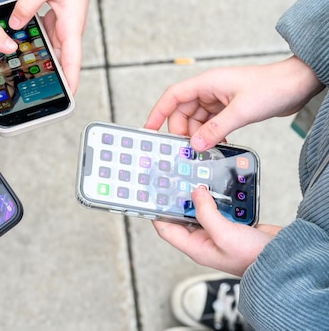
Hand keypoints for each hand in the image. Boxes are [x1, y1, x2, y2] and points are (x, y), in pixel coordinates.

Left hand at [9, 0, 96, 92]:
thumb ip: (27, 5)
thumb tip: (14, 23)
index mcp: (71, 27)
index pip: (72, 61)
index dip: (70, 81)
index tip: (67, 98)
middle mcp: (68, 31)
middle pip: (58, 61)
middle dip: (48, 76)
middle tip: (34, 92)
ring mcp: (62, 26)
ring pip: (49, 49)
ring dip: (37, 59)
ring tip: (21, 74)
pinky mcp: (55, 20)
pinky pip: (43, 36)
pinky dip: (33, 42)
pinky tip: (19, 46)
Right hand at [145, 56, 323, 150]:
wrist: (297, 84)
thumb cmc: (272, 87)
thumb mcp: (241, 111)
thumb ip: (215, 129)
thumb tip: (195, 145)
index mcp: (207, 83)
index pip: (172, 96)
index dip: (158, 112)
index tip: (149, 129)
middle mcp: (209, 90)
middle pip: (183, 112)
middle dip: (182, 132)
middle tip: (183, 150)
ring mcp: (218, 99)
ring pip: (196, 121)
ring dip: (198, 136)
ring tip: (203, 151)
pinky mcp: (228, 108)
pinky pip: (210, 124)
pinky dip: (210, 136)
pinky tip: (216, 145)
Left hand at [152, 186, 280, 275]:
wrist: (285, 259)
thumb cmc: (253, 257)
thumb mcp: (224, 234)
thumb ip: (206, 213)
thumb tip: (194, 192)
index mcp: (196, 247)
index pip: (166, 229)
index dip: (157, 213)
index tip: (152, 195)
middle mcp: (204, 240)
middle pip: (182, 216)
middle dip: (177, 200)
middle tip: (172, 179)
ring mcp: (218, 232)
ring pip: (200, 210)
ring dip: (197, 196)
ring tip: (190, 177)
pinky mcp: (231, 224)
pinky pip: (217, 208)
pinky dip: (215, 197)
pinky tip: (214, 184)